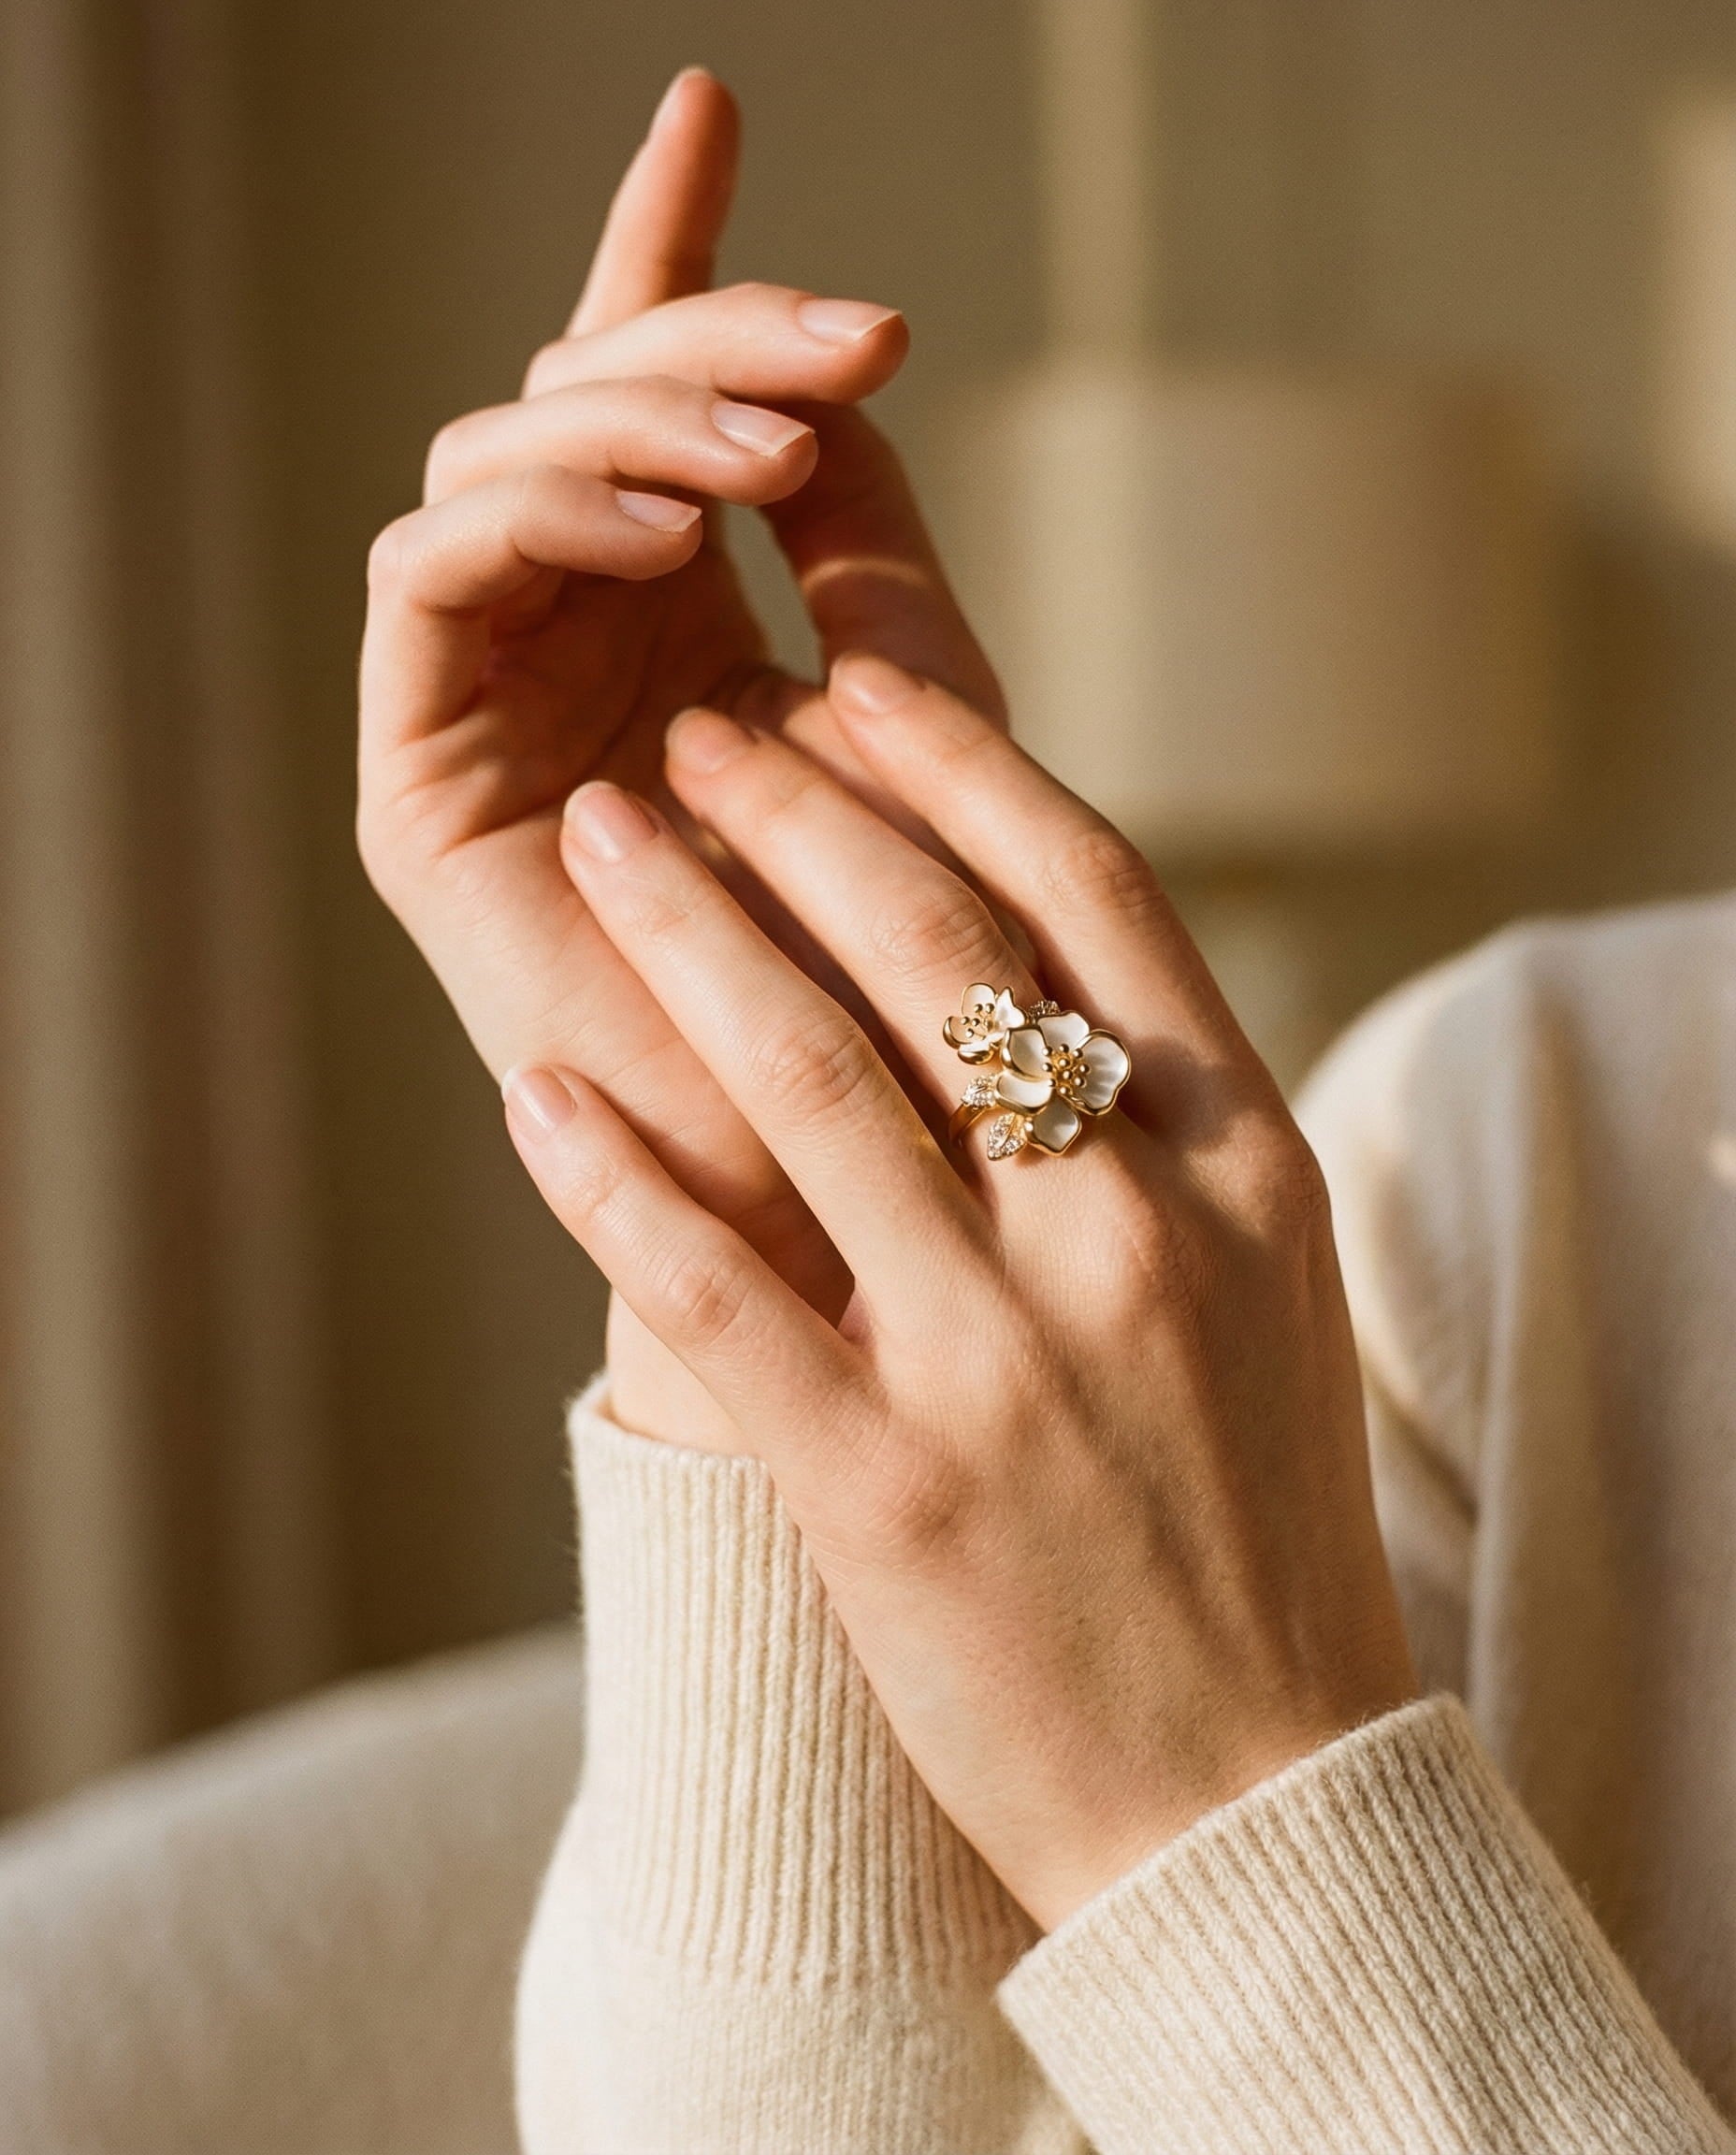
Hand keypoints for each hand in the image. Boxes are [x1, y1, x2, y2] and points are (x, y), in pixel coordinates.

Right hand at [355, 72, 999, 1443]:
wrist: (849, 1247)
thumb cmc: (914, 1014)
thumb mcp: (919, 759)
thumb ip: (878, 589)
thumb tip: (857, 404)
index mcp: (678, 631)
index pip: (655, 407)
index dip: (671, 252)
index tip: (717, 94)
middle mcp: (570, 655)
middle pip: (576, 409)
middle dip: (697, 331)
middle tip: (848, 336)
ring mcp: (490, 715)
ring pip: (499, 469)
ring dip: (633, 422)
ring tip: (774, 451)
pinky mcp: (422, 791)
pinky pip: (428, 582)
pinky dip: (538, 522)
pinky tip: (672, 530)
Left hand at [498, 654, 1418, 1929]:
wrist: (1255, 1784)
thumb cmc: (1251, 1511)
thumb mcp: (1266, 1278)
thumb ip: (1168, 1111)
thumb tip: (1027, 946)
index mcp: (1242, 1160)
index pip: (1087, 895)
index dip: (955, 768)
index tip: (851, 690)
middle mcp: (1129, 1229)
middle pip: (937, 948)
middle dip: (797, 809)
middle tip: (699, 731)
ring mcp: (1002, 1355)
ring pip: (810, 1081)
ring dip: (686, 935)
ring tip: (603, 832)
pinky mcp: (883, 1482)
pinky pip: (715, 1285)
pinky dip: (613, 1173)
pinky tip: (538, 1086)